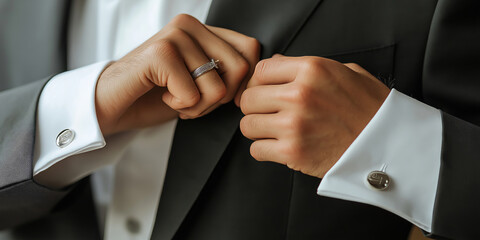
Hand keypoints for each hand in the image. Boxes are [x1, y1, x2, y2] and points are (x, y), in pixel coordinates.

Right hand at [95, 14, 258, 135]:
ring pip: (218, 87)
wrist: (112, 103)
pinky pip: (193, 94)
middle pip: (240, 69)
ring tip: (175, 98)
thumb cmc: (156, 94)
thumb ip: (225, 72)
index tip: (217, 95)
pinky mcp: (160, 52)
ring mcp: (174, 35)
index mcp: (203, 29)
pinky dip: (179, 106)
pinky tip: (162, 95)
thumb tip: (258, 79)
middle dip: (218, 100)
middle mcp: (190, 25)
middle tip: (192, 101)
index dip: (241, 81)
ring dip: (198, 106)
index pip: (251, 50)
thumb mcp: (198, 80)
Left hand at [239, 55, 389, 177]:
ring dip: (257, 129)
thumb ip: (308, 67)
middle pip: (248, 98)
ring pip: (247, 125)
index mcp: (311, 69)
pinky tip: (278, 147)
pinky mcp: (292, 152)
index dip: (259, 82)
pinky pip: (256, 150)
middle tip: (268, 114)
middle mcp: (299, 94)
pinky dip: (264, 150)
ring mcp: (293, 124)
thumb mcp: (346, 72)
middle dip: (256, 107)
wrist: (387, 145)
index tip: (264, 92)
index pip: (261, 70)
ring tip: (274, 131)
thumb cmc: (369, 108)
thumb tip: (276, 64)